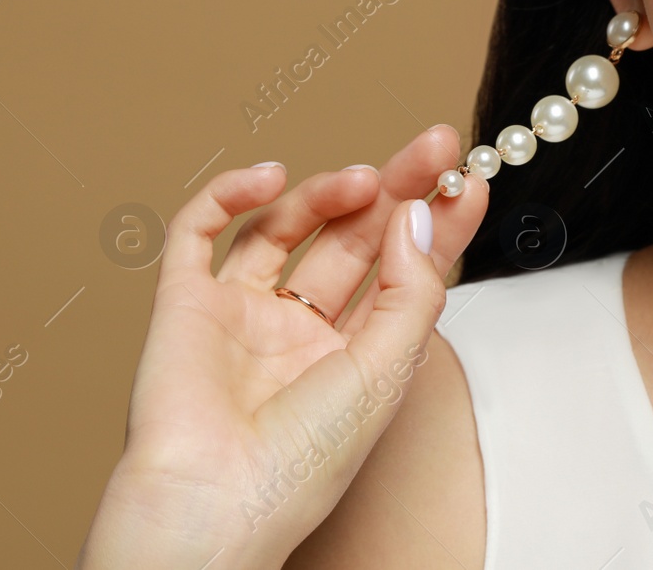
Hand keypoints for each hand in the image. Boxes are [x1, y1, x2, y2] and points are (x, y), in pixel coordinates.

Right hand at [77, 125, 487, 569]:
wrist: (213, 504)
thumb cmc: (302, 462)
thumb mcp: (386, 371)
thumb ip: (410, 288)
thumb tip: (417, 212)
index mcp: (354, 355)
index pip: (402, 270)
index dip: (435, 223)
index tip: (468, 179)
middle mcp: (300, 330)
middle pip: (353, 238)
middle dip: (395, 188)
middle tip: (433, 148)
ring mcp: (242, 314)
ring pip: (285, 227)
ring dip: (327, 192)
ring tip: (363, 179)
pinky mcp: (184, 304)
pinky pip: (200, 233)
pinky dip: (230, 195)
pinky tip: (271, 178)